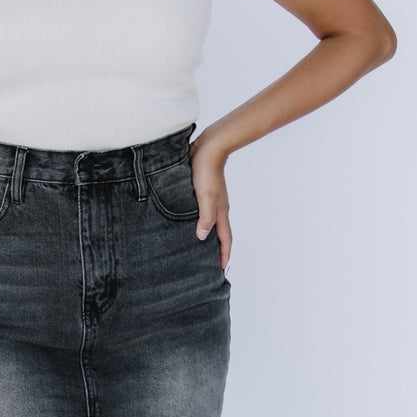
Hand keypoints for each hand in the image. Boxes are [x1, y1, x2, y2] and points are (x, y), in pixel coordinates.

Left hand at [189, 129, 231, 269]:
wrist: (208, 147)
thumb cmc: (206, 171)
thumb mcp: (205, 196)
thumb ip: (205, 217)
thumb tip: (203, 237)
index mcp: (220, 211)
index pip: (225, 238)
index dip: (224, 254)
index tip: (222, 268)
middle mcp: (218, 208)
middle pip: (220, 233)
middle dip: (218, 249)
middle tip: (212, 263)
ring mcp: (212, 200)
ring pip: (212, 223)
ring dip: (209, 236)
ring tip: (201, 248)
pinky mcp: (204, 193)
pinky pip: (204, 213)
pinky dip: (202, 223)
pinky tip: (191, 224)